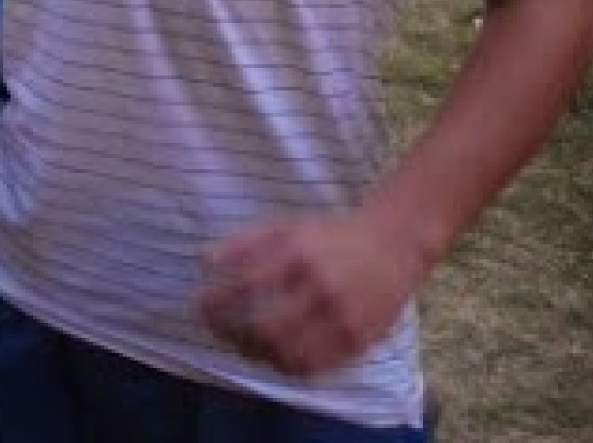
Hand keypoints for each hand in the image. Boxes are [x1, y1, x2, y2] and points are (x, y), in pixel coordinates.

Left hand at [199, 211, 428, 375]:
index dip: (215, 302)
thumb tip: (202, 262)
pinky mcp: (358, 342)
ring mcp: (342, 319)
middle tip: (217, 330)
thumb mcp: (284, 226)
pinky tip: (273, 355)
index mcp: (297, 253)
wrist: (393, 245)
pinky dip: (285, 366)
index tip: (199, 305)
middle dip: (231, 334)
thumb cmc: (329, 235)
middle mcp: (320, 288)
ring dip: (256, 355)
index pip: (244, 285)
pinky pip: (314, 367)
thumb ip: (242, 242)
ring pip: (288, 355)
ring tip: (242, 345)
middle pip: (264, 328)